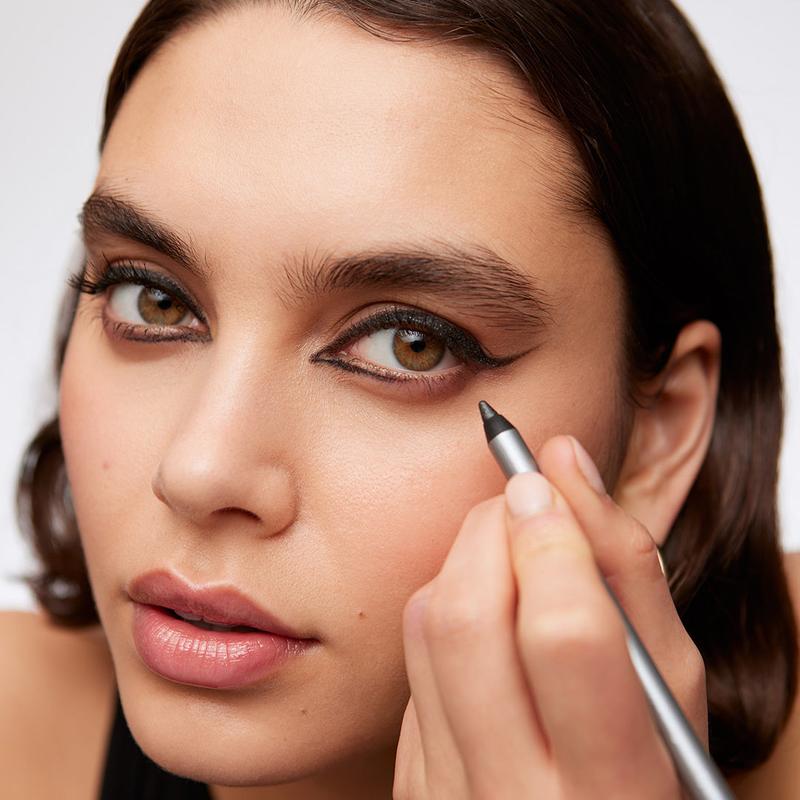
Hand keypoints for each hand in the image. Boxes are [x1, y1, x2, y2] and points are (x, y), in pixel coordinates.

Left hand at [393, 435, 706, 799]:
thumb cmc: (652, 763)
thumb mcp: (670, 683)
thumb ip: (627, 566)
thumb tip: (564, 458)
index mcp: (611, 786)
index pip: (563, 633)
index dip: (552, 539)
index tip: (544, 482)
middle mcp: (513, 799)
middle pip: (469, 619)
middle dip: (491, 529)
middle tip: (521, 501)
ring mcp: (449, 796)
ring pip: (426, 630)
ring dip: (465, 562)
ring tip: (510, 561)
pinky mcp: (411, 784)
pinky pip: (410, 667)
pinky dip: (448, 616)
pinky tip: (490, 629)